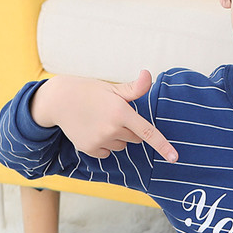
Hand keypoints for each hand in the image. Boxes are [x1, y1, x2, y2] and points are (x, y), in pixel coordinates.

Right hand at [31, 70, 177, 161]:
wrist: (57, 100)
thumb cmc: (89, 91)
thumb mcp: (112, 88)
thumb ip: (134, 88)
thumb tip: (149, 75)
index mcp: (121, 112)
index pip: (148, 133)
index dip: (163, 146)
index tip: (174, 158)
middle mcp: (112, 129)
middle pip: (135, 138)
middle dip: (129, 129)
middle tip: (112, 115)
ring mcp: (100, 141)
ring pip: (121, 146)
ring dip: (116, 137)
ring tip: (99, 121)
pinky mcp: (89, 149)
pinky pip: (107, 152)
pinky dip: (103, 144)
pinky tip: (92, 130)